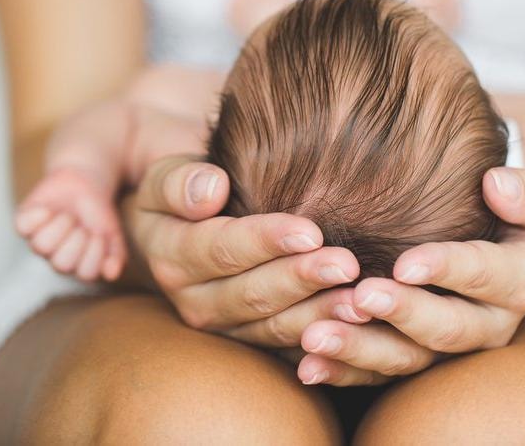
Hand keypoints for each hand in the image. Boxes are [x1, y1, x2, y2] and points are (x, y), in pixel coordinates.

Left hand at [16, 166, 125, 281]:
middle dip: (77, 241)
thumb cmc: (98, 214)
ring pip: (41, 246)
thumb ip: (116, 254)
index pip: (86, 273)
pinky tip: (49, 209)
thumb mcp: (113, 234)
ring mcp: (38, 241)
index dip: (95, 253)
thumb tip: (112, 274)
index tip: (100, 234)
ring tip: (68, 216)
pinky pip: (23, 226)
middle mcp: (56, 257)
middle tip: (82, 226)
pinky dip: (38, 215)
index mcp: (79, 264)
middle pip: (62, 264)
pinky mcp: (24, 223)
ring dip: (60, 226)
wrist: (85, 183)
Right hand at [125, 155, 367, 342]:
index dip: (266, 241)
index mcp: (173, 257)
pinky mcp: (254, 340)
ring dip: (320, 316)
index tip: (310, 232)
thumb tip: (210, 190)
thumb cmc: (185, 190)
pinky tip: (357, 329)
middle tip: (347, 266)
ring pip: (275, 327)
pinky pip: (291, 347)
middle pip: (254, 295)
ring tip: (360, 302)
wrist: (186, 223)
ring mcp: (226, 327)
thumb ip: (179, 182)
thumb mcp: (164, 177)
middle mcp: (196, 301)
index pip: (223, 249)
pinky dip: (325, 341)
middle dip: (302, 280)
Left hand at [294, 167, 524, 385]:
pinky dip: (343, 371)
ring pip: (409, 360)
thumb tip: (497, 183)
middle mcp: (489, 324)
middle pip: (448, 328)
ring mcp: (450, 348)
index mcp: (520, 282)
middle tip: (362, 295)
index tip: (406, 263)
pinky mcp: (416, 358)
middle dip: (403, 314)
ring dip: (362, 350)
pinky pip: (380, 374)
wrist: (497, 241)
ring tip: (318, 336)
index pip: (487, 276)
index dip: (448, 270)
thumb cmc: (511, 210)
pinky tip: (309, 365)